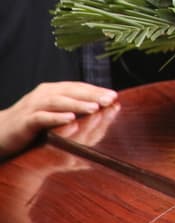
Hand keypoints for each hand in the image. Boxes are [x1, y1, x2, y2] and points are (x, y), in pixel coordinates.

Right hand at [0, 82, 117, 159]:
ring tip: (95, 107)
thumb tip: (104, 111)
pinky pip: (41, 117)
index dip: (96, 90)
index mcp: (53, 91)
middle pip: (71, 91)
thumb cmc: (32, 126)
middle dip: (92, 95)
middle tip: (110, 99)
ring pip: (58, 101)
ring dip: (77, 104)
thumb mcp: (55, 115)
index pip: (78, 87)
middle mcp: (43, 94)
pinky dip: (56, 117)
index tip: (115, 96)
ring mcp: (32, 106)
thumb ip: (75, 110)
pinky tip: (70, 119)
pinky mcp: (24, 121)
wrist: (0, 135)